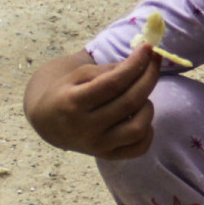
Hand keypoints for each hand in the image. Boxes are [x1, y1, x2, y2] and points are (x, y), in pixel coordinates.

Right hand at [23, 46, 160, 159]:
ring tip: (140, 95)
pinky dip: (148, 131)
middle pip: (129, 103)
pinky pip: (139, 148)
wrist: (48, 123)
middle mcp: (86, 127)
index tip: (148, 48)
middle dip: (148, 78)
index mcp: (73, 102)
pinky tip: (140, 116)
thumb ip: (108, 70)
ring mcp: (97, 145)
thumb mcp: (78, 75)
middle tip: (155, 61)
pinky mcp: (107, 156)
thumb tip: (141, 61)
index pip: (113, 83)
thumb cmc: (65, 93)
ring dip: (147, 106)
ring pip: (138, 128)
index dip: (135, 64)